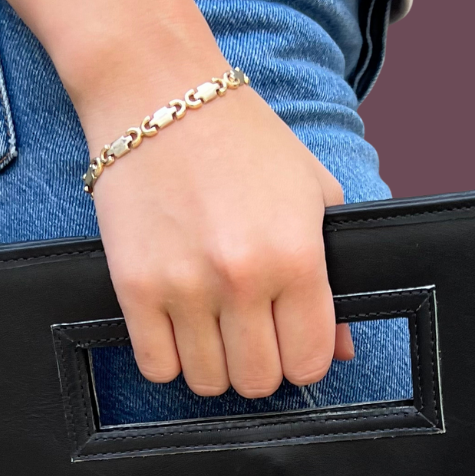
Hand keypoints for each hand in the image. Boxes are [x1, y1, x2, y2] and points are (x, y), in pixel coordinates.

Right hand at [0, 0, 351, 396]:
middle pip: (257, 380)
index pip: (308, 362)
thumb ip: (333, 280)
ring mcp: (185, 287)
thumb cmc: (243, 141)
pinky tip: (177, 328)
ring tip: (211, 327)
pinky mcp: (135, 287)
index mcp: (296, 257)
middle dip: (259, 365)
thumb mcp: (314, 197)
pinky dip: (169, 359)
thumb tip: (339, 350)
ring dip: (213, 364)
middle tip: (249, 335)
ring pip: (207, 381)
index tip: (290, 343)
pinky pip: (156, 366)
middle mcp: (242, 279)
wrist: (158, 93)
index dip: (302, 360)